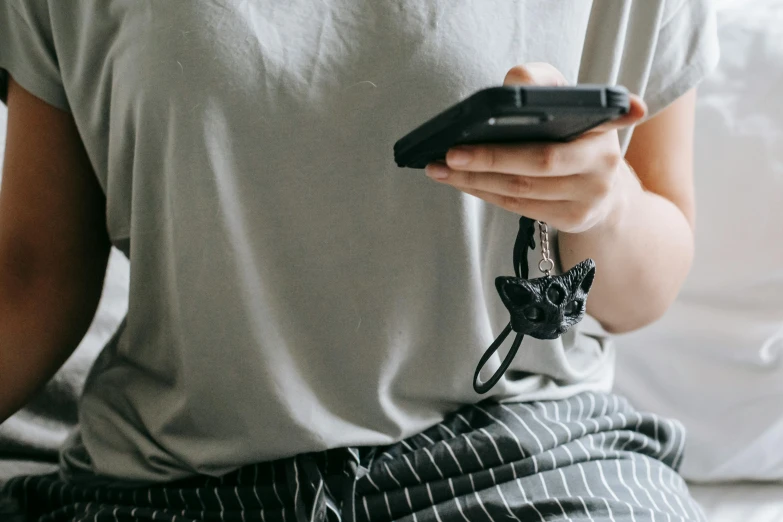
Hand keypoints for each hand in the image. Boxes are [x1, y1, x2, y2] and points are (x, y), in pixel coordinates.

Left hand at [424, 63, 646, 233]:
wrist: (600, 189)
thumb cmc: (571, 138)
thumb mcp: (565, 105)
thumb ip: (541, 84)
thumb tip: (513, 84)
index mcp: (605, 125)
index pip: (603, 113)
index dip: (612, 111)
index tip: (602, 105)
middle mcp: (603, 162)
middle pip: (540, 161)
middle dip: (491, 158)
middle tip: (452, 153)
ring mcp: (590, 195)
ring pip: (522, 189)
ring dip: (475, 179)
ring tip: (441, 168)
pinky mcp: (573, 219)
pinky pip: (518, 206)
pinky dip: (484, 192)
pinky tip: (460, 181)